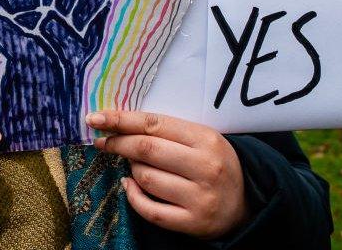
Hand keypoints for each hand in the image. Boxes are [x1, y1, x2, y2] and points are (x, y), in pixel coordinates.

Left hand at [86, 111, 247, 238]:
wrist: (244, 204)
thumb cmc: (215, 164)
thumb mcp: (201, 139)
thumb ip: (167, 131)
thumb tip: (119, 125)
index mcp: (206, 139)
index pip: (154, 124)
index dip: (120, 120)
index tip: (96, 119)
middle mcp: (204, 167)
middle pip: (145, 150)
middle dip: (117, 143)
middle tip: (102, 142)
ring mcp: (199, 197)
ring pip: (144, 178)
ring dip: (131, 170)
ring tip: (135, 166)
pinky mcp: (193, 222)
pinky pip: (149, 209)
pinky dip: (132, 196)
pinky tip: (129, 186)